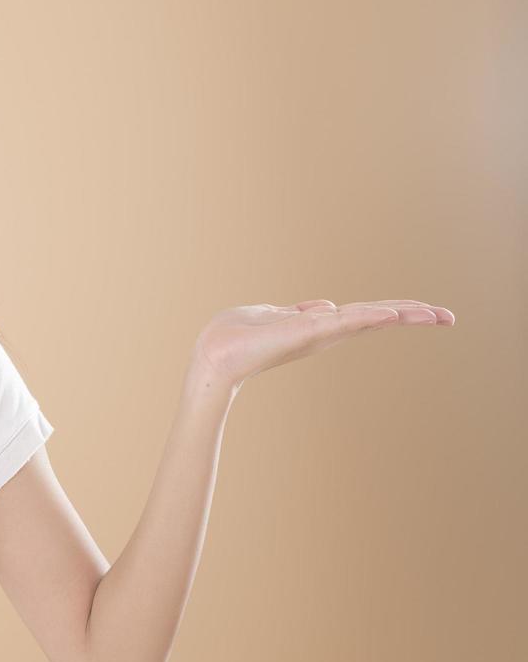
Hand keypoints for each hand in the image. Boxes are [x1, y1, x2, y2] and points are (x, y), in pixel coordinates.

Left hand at [191, 298, 454, 388]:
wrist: (213, 357)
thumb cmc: (235, 338)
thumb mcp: (272, 316)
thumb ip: (298, 311)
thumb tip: (324, 304)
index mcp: (318, 325)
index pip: (364, 315)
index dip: (395, 311)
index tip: (428, 312)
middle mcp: (324, 332)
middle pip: (376, 318)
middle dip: (412, 315)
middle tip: (449, 317)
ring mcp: (319, 333)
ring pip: (369, 319)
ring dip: (403, 314)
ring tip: (437, 313)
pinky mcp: (307, 332)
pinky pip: (345, 321)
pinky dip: (369, 316)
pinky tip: (394, 314)